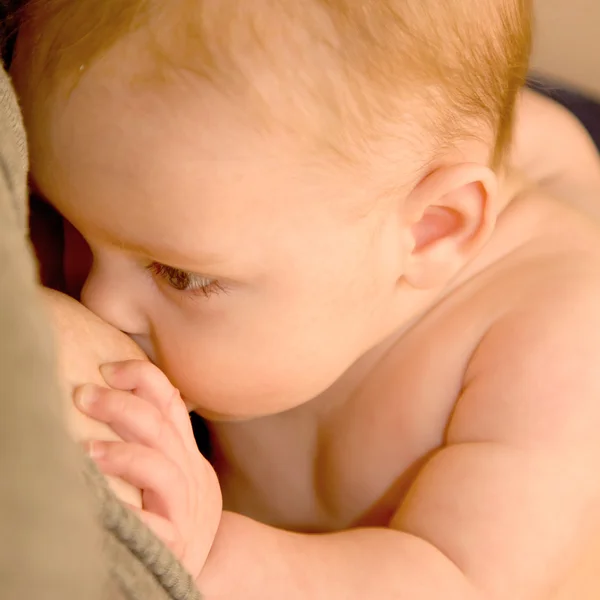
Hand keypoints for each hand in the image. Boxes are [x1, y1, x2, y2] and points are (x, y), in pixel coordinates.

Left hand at [75, 359, 221, 577]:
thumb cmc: (179, 512)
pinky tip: (102, 506)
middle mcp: (190, 474)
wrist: (213, 564)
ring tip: (88, 450)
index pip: (171, 402)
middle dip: (121, 406)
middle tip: (84, 396)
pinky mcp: (176, 545)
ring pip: (161, 471)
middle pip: (160, 429)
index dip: (142, 378)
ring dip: (123, 455)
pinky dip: (130, 513)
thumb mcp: (181, 471)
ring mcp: (185, 509)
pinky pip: (155, 525)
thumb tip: (132, 391)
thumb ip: (161, 439)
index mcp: (187, 453)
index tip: (107, 369)